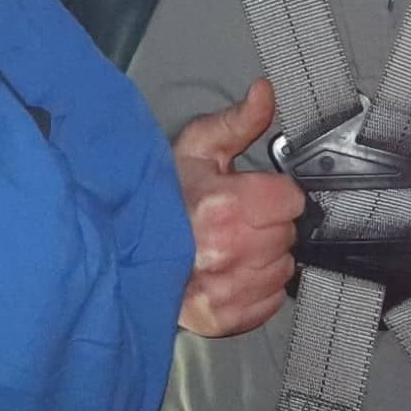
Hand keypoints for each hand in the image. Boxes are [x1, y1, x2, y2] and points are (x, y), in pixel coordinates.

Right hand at [174, 82, 305, 337]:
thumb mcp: (196, 148)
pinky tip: (230, 272)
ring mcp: (226, 287)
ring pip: (282, 269)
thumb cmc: (156, 200)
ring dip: (264, 258)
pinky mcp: (222, 317)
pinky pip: (269, 301)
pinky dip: (256, 288)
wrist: (119, 248)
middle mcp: (229, 249)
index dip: (275, 193)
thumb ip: (238, 121)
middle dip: (267, 224)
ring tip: (231, 246)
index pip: (291, 199)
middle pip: (287, 234)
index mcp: (226, 204)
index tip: (254, 194)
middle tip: (236, 220)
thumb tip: (266, 93)